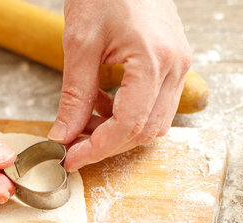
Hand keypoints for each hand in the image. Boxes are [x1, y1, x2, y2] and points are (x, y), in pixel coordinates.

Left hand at [48, 0, 191, 170]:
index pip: (128, 125)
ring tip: (85, 122)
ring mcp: (178, 64)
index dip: (98, 149)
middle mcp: (175, 67)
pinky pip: (156, 103)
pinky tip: (102, 104)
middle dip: (107, 144)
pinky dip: (128, 114)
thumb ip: (74, 95)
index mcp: (154, 60)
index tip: (70, 158)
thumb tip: (64, 135)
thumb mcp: (79, 44)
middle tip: (74, 146)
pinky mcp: (173, 62)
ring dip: (119, 131)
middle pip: (145, 130)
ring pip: (154, 122)